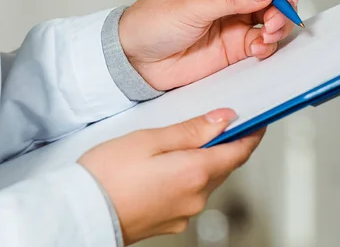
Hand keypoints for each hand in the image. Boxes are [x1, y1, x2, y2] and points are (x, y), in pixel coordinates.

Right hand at [78, 109, 264, 244]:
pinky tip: (176, 161)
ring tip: (196, 136)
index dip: (252, 134)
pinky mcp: (170, 221)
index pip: (239, 151)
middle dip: (229, 143)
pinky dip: (192, 173)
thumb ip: (191, 130)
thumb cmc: (108, 174)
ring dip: (209, 158)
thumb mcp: (151, 139)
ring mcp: (184, 213)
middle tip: (225, 120)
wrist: (81, 212)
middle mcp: (196, 198)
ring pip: (208, 178)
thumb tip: (224, 118)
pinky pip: (192, 191)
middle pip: (225, 165)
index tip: (258, 119)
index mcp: (195, 173)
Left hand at [119, 0, 298, 89]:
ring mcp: (237, 18)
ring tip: (266, 36)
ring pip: (275, 15)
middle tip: (275, 20)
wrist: (137, 60)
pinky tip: (257, 49)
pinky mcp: (237, 43)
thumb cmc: (152, 21)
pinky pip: (265, 40)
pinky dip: (269, 45)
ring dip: (279, 25)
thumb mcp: (191, 5)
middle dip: (282, 4)